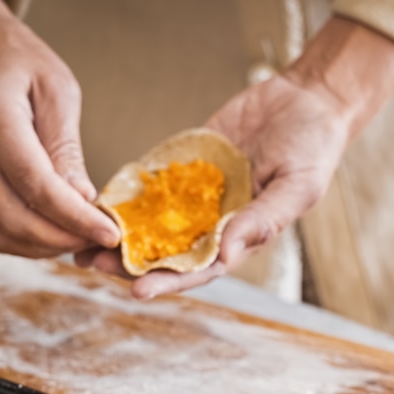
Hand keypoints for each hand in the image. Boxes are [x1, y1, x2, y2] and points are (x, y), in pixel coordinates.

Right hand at [0, 0, 119, 256]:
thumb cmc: (16, 58)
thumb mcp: (56, 90)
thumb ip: (65, 148)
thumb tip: (82, 201)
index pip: (36, 185)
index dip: (76, 219)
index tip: (109, 234)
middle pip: (13, 218)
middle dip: (63, 239)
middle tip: (98, 238)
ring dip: (44, 246)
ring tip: (80, 236)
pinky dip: (25, 240)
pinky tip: (54, 231)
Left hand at [75, 17, 393, 297]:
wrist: (304, 103)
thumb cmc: (312, 149)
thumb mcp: (297, 187)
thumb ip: (264, 219)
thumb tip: (227, 251)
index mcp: (239, 237)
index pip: (199, 268)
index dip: (169, 282)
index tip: (138, 291)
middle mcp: (212, 221)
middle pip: (166, 251)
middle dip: (130, 262)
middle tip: (93, 266)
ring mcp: (196, 194)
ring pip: (152, 222)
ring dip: (119, 233)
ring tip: (81, 240)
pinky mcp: (184, 165)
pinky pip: (152, 183)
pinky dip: (127, 194)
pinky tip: (98, 201)